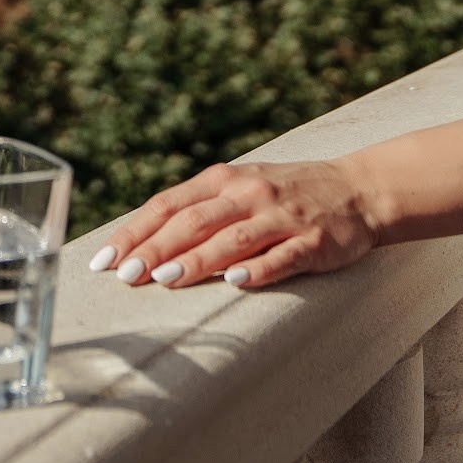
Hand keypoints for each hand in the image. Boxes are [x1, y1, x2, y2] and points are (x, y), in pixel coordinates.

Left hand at [88, 160, 377, 291]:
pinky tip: (235, 281)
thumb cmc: (286, 196)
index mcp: (224, 180)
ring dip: (196, 259)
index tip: (104, 260)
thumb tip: (142, 242)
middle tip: (126, 276)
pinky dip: (258, 268)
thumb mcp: (239, 189)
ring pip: (232, 238)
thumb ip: (198, 210)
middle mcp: (248, 193)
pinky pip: (282, 255)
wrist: (358, 190)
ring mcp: (282, 216)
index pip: (168, 205)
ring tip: (165, 277)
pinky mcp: (314, 241)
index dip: (134, 232)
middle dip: (155, 248)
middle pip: (193, 221)